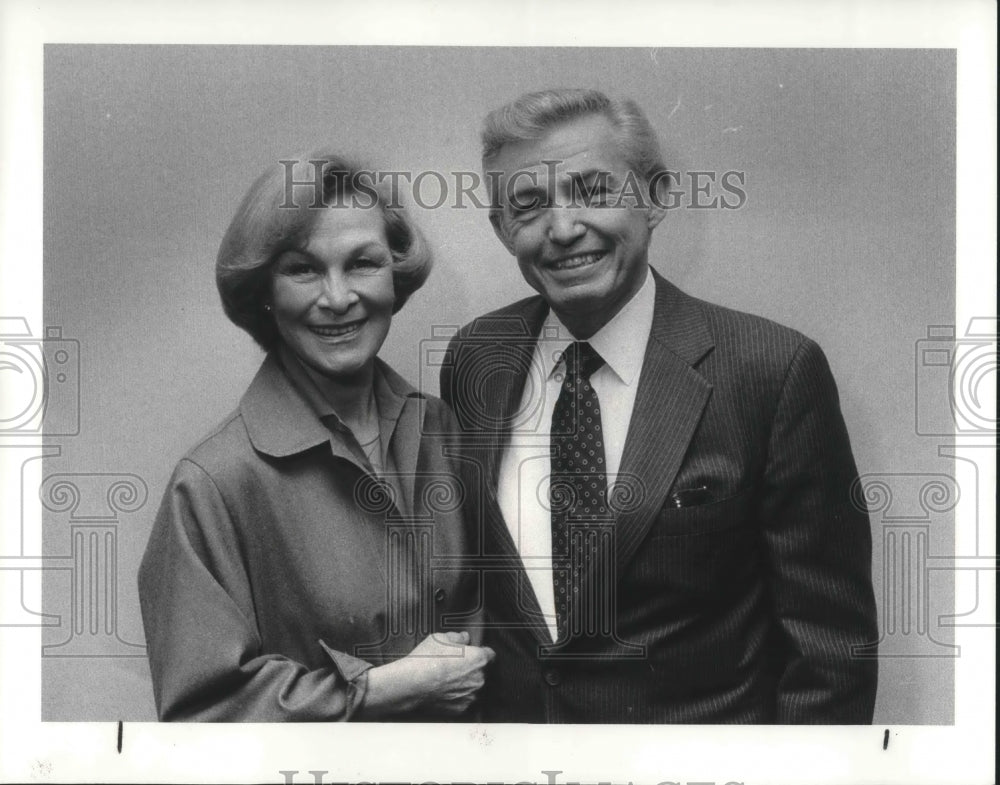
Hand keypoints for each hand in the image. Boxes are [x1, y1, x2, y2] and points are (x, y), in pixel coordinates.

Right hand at [359, 631, 494, 717]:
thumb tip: (464, 638)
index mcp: (479, 659)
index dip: (480, 652)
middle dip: (471, 668)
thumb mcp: (441, 637)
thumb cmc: (426, 660)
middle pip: (482, 672)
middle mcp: (479, 679)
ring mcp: (471, 696)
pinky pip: (463, 700)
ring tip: (447, 679)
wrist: (411, 684)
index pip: (489, 655)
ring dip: (465, 684)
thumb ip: (457, 637)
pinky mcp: (461, 709)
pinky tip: (444, 690)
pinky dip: (457, 697)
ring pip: (473, 688)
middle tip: (454, 665)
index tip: (472, 653)